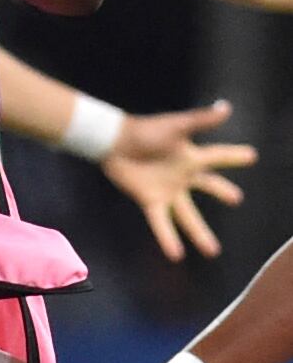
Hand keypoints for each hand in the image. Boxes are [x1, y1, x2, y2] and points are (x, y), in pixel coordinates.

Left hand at [101, 100, 256, 262]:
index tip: (251, 156)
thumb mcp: (176, 126)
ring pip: (188, 215)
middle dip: (221, 191)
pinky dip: (167, 238)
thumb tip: (226, 108)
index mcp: (191, 157)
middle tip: (236, 199)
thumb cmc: (143, 131)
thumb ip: (201, 120)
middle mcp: (183, 176)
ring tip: (213, 251)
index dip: (234, 156)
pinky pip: (162, 222)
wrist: (112, 142)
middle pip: (208, 186)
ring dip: (200, 233)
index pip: (218, 156)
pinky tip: (176, 254)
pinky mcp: (150, 200)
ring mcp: (168, 190)